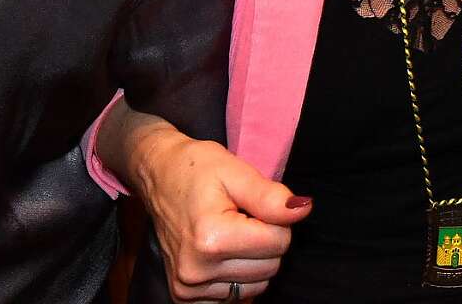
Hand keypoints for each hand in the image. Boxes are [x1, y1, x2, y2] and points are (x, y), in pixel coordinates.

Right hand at [124, 119, 311, 300]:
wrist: (158, 177)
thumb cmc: (197, 169)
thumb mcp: (236, 172)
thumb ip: (270, 196)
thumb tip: (303, 210)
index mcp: (210, 238)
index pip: (279, 243)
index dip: (276, 220)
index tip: (254, 205)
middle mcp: (196, 270)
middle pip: (270, 267)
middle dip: (266, 241)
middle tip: (242, 216)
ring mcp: (188, 288)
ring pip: (257, 285)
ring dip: (253, 260)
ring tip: (230, 232)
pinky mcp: (184, 297)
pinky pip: (236, 297)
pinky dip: (238, 277)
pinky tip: (223, 254)